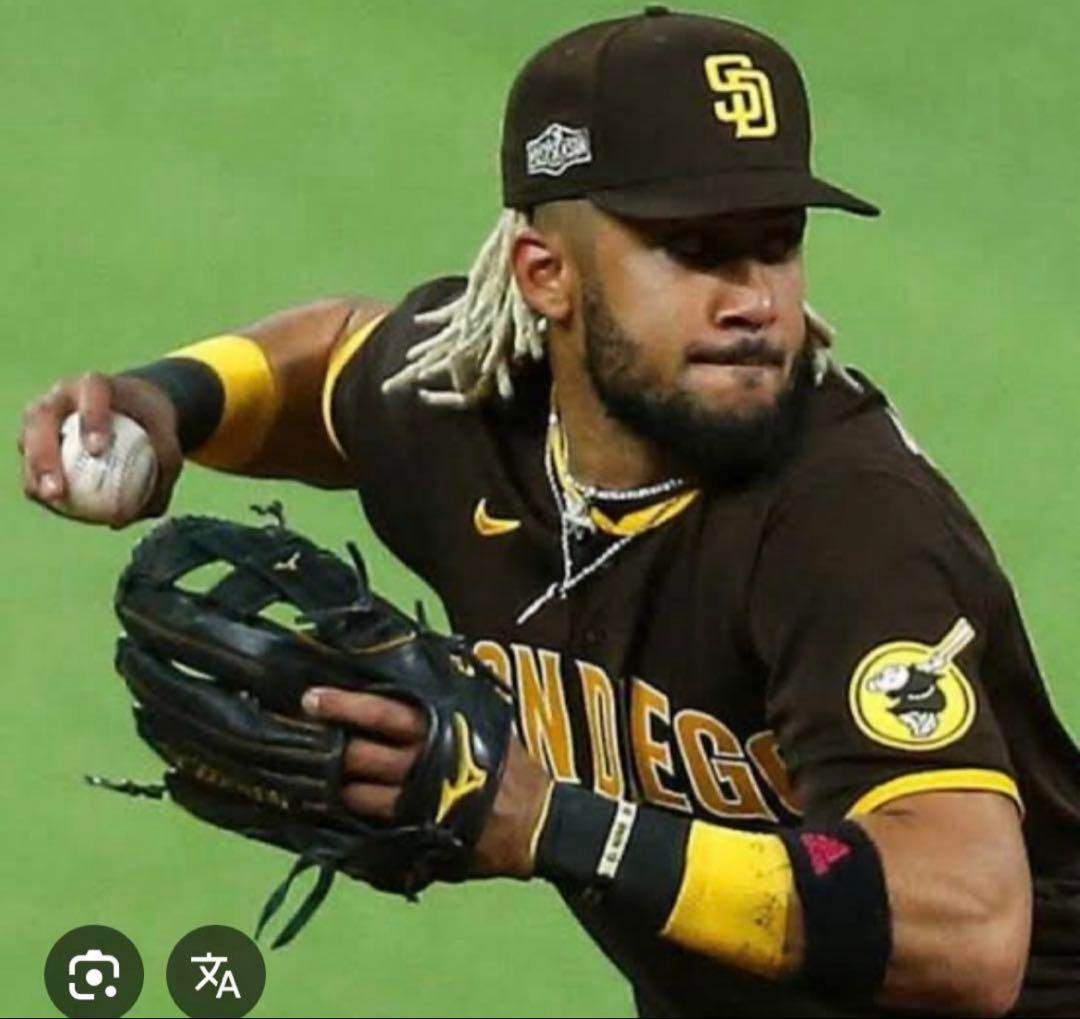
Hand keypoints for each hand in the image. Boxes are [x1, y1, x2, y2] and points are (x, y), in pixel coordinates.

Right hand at [18, 372, 183, 525]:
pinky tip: (58, 508)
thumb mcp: (168, 440)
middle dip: (44, 455)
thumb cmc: (152, 424)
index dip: (91, 418)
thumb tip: (139, 514)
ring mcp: (43, 415)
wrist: (132, 406)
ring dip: (35, 474)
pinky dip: (42, 484)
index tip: (98, 449)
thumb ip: (163, 470)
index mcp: (96, 384)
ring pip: (27, 443)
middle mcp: (61, 395)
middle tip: (59, 490)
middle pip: (42, 419)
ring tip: (52, 502)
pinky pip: (33, 462)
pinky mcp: (35, 436)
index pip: (92, 394)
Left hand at [302, 686, 551, 878]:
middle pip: (364, 750)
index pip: (385, 711)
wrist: (532, 820)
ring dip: (331, 780)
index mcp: (441, 725)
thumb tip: (424, 656)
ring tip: (304, 769)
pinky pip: (371, 820)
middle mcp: (425, 759)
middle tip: (295, 731)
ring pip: (359, 789)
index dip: (346, 704)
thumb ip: (454, 691)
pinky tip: (329, 803)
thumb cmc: (506, 761)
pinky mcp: (415, 830)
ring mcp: (417, 799)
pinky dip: (349, 810)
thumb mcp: (485, 715)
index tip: (311, 697)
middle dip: (327, 740)